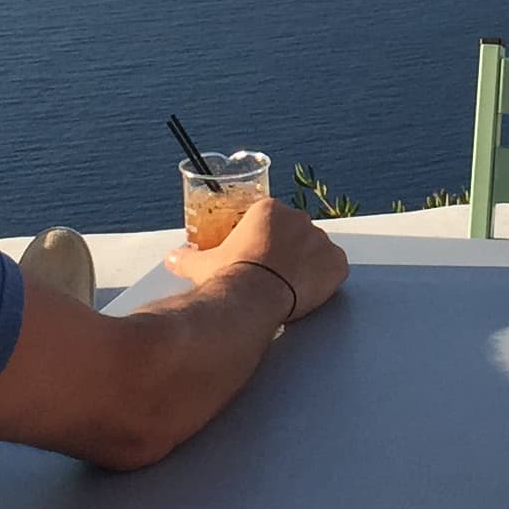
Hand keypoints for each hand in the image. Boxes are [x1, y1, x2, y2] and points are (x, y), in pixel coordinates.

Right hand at [162, 196, 348, 319]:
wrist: (253, 298)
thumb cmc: (229, 276)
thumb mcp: (202, 263)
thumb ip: (186, 257)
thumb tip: (171, 258)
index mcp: (268, 209)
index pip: (271, 220)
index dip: (264, 241)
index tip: (257, 258)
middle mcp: (299, 218)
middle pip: (295, 233)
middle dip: (286, 251)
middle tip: (271, 274)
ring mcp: (321, 240)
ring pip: (315, 250)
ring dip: (306, 265)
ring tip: (288, 287)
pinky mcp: (336, 264)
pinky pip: (334, 269)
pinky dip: (326, 280)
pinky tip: (309, 293)